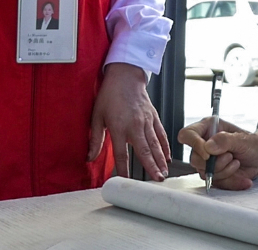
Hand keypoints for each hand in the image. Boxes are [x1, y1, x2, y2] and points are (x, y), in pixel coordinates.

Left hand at [89, 63, 169, 180]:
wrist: (125, 76)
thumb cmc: (109, 95)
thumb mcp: (96, 116)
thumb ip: (95, 139)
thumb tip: (90, 158)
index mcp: (119, 127)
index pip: (121, 154)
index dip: (123, 169)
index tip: (127, 181)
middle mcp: (135, 125)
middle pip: (144, 151)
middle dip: (151, 167)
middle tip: (157, 180)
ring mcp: (146, 121)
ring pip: (155, 144)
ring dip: (160, 160)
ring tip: (164, 173)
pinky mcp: (153, 116)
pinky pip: (161, 133)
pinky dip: (165, 146)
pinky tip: (168, 156)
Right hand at [177, 117, 257, 190]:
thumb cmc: (253, 143)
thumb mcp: (243, 139)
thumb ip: (226, 140)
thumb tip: (208, 146)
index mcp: (208, 128)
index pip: (187, 134)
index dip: (194, 144)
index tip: (208, 154)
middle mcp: (204, 144)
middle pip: (195, 159)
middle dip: (215, 162)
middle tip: (231, 156)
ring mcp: (207, 161)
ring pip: (204, 172)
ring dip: (224, 171)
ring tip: (236, 162)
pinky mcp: (213, 174)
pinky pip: (215, 183)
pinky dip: (230, 181)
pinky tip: (241, 176)